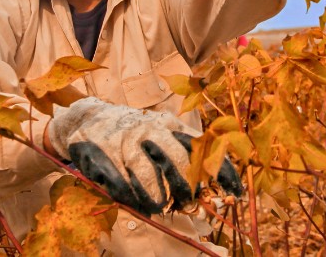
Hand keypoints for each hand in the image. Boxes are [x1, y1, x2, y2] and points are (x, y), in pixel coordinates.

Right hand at [47, 98, 241, 213]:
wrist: (88, 118)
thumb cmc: (133, 134)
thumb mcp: (160, 135)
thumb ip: (182, 155)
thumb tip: (206, 189)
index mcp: (169, 125)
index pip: (202, 146)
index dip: (221, 168)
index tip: (236, 190)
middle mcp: (149, 129)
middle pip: (174, 157)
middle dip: (185, 183)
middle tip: (187, 202)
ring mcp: (124, 138)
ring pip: (145, 169)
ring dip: (154, 193)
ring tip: (158, 206)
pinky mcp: (100, 150)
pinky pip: (117, 176)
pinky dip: (126, 192)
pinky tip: (131, 200)